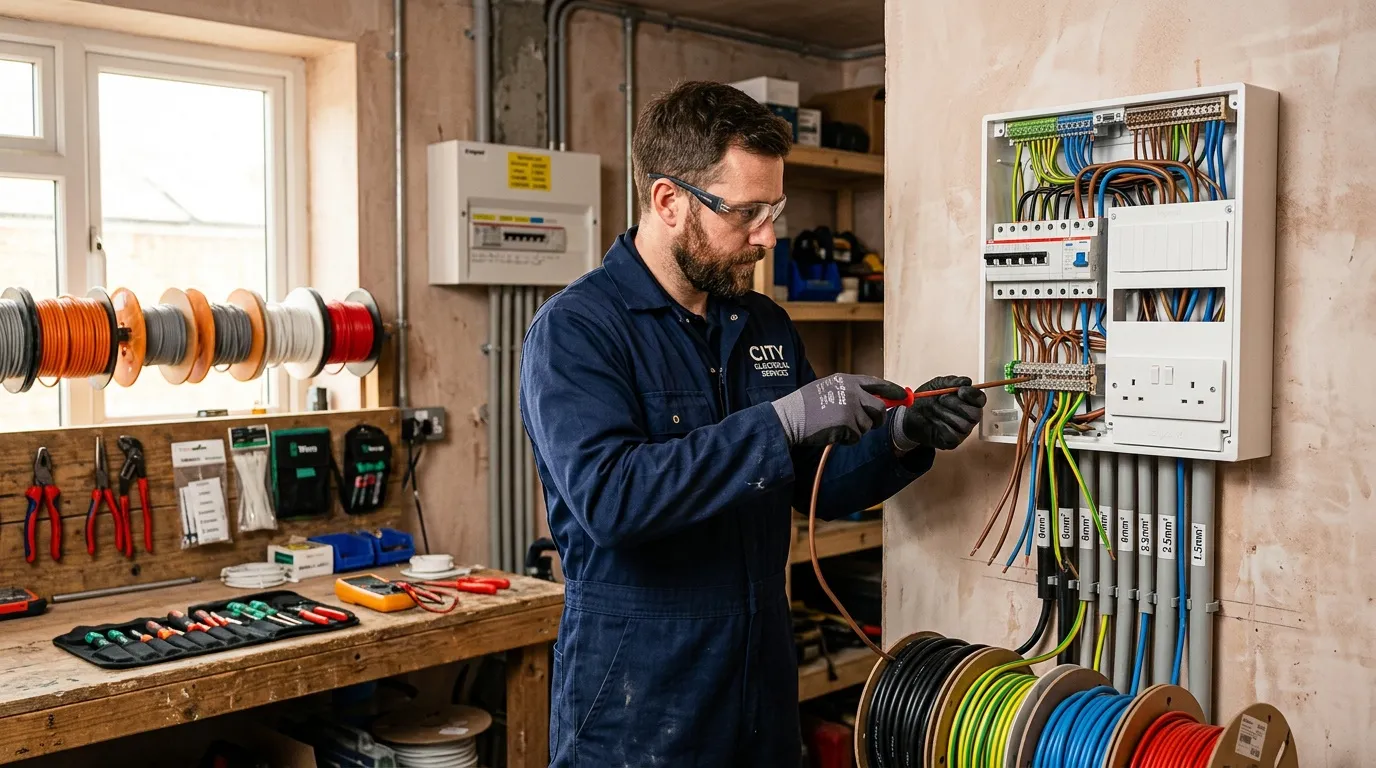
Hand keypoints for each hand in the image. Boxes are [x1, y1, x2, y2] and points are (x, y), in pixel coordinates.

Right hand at [772, 374, 906, 446]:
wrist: (790, 417)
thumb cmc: (805, 405)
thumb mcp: (827, 387)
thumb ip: (849, 391)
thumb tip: (872, 400)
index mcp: (847, 380)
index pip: (877, 383)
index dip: (892, 390)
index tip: (903, 395)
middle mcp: (852, 392)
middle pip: (879, 408)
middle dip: (877, 419)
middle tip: (871, 424)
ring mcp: (851, 408)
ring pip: (867, 425)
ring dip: (856, 430)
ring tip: (837, 426)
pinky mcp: (847, 424)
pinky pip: (856, 437)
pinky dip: (847, 439)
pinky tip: (833, 433)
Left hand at [895, 376, 985, 450]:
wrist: (910, 414)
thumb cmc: (926, 399)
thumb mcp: (937, 385)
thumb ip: (951, 381)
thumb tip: (965, 381)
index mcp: (968, 402)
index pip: (980, 399)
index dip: (973, 395)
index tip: (961, 391)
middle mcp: (968, 417)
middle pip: (975, 414)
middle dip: (957, 405)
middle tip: (941, 399)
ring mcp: (962, 431)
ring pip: (964, 425)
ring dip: (946, 415)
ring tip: (934, 409)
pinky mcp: (952, 442)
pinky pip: (953, 435)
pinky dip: (941, 426)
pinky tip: (933, 421)